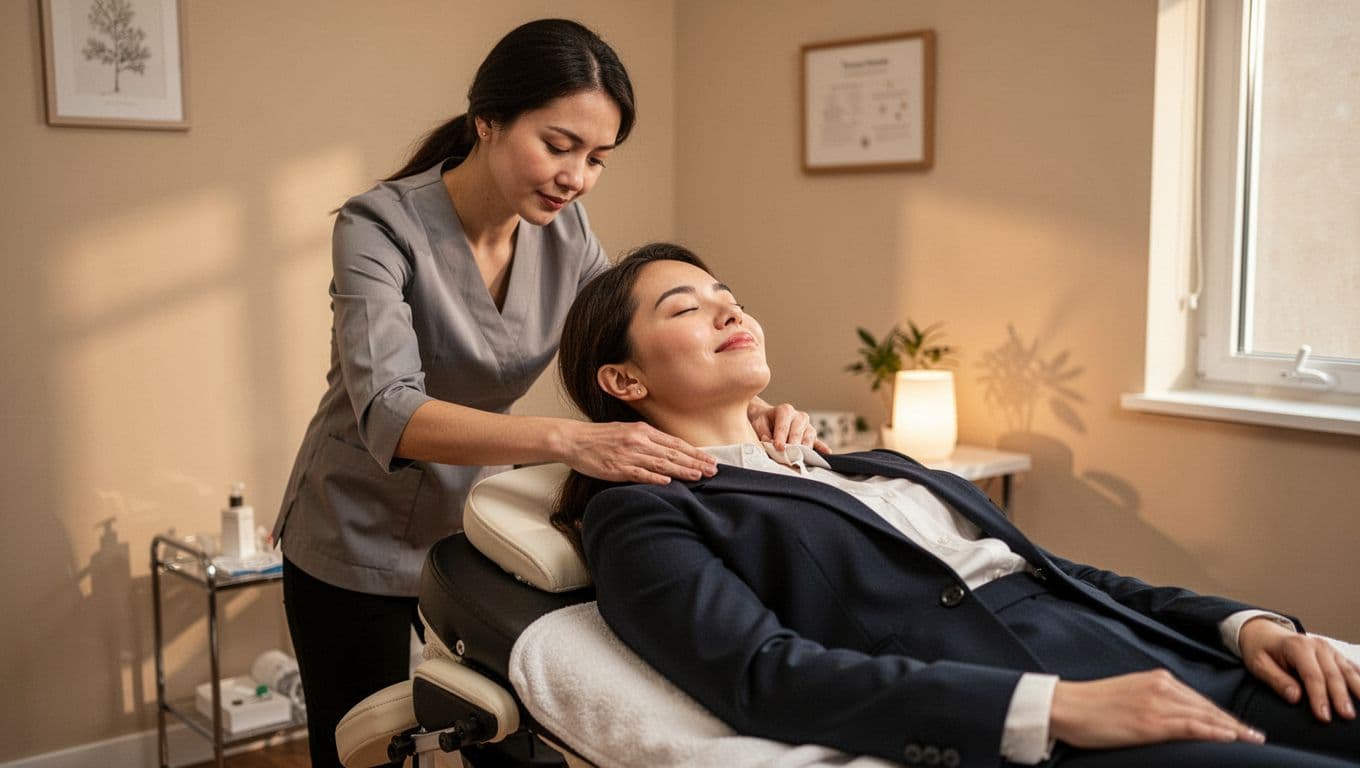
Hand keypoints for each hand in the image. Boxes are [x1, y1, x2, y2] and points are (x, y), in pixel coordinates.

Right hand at [564, 421, 716, 484]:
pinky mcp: (617, 468)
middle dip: (695, 462)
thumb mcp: (626, 431)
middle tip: (713, 470)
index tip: (710, 459)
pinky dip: (655, 477)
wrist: (574, 440)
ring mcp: (628, 454)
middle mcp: (639, 440)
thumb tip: (668, 450)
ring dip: (682, 470)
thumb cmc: (599, 438)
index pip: (675, 443)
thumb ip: (646, 440)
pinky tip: (668, 481)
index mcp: (642, 431)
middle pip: (673, 453)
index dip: (694, 452)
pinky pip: (639, 473)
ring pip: (661, 463)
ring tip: (698, 476)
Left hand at [747, 401, 829, 451]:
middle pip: (798, 431)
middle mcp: (798, 416)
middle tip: (789, 455)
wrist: (767, 418)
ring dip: (805, 447)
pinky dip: (822, 447)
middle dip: (793, 444)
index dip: (781, 436)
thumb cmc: (763, 421)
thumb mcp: (758, 423)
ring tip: (801, 457)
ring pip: (809, 435)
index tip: (778, 447)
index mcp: (785, 410)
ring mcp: (806, 426)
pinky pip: (817, 441)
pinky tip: (827, 452)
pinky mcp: (810, 436)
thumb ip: (762, 431)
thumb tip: (768, 441)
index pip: (784, 424)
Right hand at [1050, 670, 1264, 749]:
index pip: (1198, 699)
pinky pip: (1191, 726)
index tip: (1239, 726)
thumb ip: (1152, 702)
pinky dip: (1214, 732)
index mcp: (1156, 679)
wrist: (1066, 706)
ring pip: (1205, 716)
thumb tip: (1171, 720)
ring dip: (1232, 729)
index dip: (1222, 715)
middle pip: (1207, 707)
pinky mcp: (1151, 722)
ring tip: (1253, 740)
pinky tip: (1231, 738)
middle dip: (1233, 722)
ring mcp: (1157, 703)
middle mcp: (1161, 686)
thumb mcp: (1127, 697)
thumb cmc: (1091, 706)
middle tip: (1256, 736)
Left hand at [1239, 617, 1359, 721]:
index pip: (1312, 675)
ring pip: (1346, 670)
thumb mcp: (1259, 665)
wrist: (1264, 634)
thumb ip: (1276, 680)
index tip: (1324, 716)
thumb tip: (1294, 697)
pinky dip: (1359, 678)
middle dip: (1340, 697)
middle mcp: (1316, 645)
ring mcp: (1328, 649)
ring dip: (1356, 688)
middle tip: (1346, 716)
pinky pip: (1350, 667)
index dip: (1319, 697)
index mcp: (1297, 647)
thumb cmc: (1261, 650)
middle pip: (1332, 674)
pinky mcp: (1335, 654)